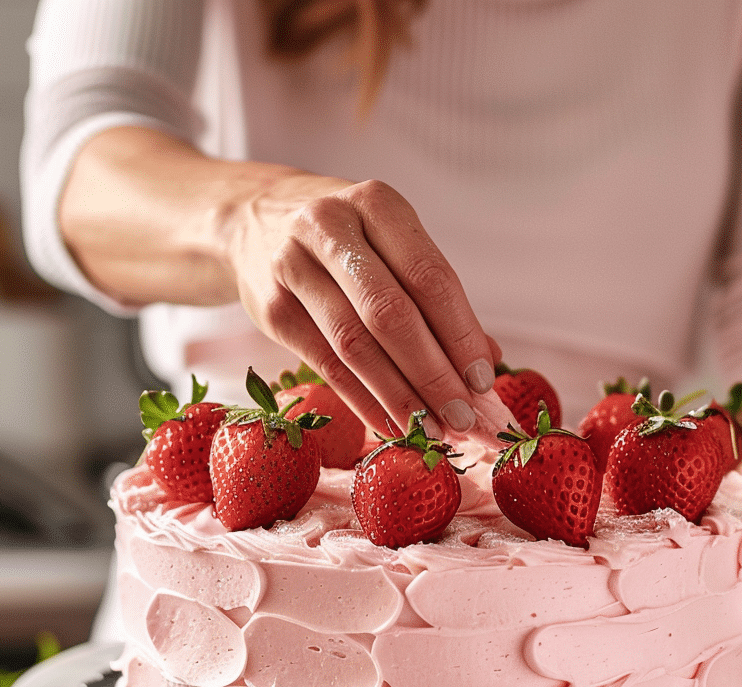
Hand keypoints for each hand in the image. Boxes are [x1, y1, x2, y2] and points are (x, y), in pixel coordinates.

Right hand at [225, 172, 499, 440]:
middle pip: (390, 314)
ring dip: (400, 396)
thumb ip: (437, 298)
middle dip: (432, 373)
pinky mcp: (271, 308)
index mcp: (376, 203)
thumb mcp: (392, 244)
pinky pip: (326, 365)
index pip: (429, 277)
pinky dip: (364, 402)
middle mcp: (329, 226)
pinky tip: (392, 425)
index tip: (483, 380)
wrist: (254, 221)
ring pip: (355, 345)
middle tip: (462, 415)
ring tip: (431, 429)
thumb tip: (487, 362)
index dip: (460, 334)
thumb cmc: (345, 240)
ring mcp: (292, 266)